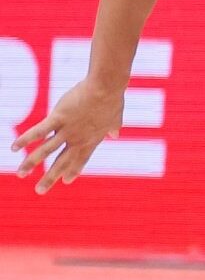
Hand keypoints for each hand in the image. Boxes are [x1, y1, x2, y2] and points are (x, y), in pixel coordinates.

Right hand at [11, 76, 123, 193]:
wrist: (106, 87)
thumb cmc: (111, 98)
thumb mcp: (115, 116)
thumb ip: (113, 127)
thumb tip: (115, 134)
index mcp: (92, 139)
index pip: (81, 159)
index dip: (74, 170)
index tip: (67, 180)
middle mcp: (78, 139)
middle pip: (62, 161)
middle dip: (50, 177)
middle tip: (39, 191)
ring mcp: (68, 130)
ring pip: (46, 150)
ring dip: (31, 163)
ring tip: (21, 174)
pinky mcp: (58, 119)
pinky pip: (38, 132)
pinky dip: (25, 139)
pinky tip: (14, 147)